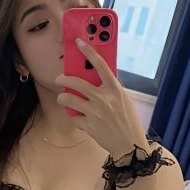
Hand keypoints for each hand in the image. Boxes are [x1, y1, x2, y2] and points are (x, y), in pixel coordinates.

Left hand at [56, 39, 146, 155]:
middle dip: (63, 79)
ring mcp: (94, 112)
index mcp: (115, 89)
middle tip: (59, 79)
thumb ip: (111, 90)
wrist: (130, 146)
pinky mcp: (88, 125)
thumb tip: (96, 80)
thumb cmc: (129, 122)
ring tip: (63, 99)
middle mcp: (103, 99)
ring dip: (62, 98)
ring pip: (68, 99)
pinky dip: (73, 116)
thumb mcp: (124, 101)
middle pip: (76, 82)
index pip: (100, 65)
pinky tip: (77, 116)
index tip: (78, 42)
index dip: (88, 51)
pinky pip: (73, 116)